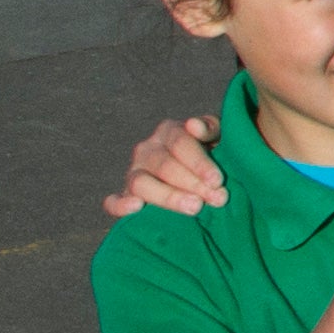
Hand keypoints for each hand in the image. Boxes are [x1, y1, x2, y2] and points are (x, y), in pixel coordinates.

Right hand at [106, 114, 225, 217]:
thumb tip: (194, 125)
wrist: (205, 177)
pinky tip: (137, 207)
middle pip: (164, 165)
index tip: (217, 180)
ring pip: (141, 183)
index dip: (199, 162)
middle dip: (193, 183)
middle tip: (217, 198)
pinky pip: (114, 202)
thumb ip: (211, 128)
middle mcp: (147, 150)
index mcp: (169, 131)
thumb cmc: (216, 154)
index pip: (179, 143)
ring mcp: (134, 173)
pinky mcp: (126, 196)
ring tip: (195, 207)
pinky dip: (121, 205)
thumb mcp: (219, 136)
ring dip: (168, 196)